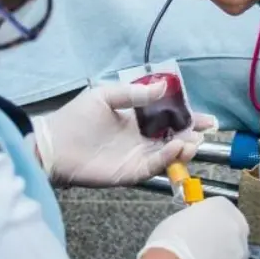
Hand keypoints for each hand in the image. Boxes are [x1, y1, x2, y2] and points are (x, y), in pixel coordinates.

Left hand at [33, 81, 216, 186]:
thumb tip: (163, 86)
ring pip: (168, 155)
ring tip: (192, 140)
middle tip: (204, 131)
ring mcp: (136, 157)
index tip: (206, 118)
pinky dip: (167, 158)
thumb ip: (134, 93)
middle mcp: (140, 140)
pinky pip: (154, 166)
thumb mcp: (105, 96)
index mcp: (136, 120)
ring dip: (183, 148)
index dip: (188, 118)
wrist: (53, 145)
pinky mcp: (131, 172)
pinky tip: (176, 148)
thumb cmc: (75, 118)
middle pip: (174, 138)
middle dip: (192, 135)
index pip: (169, 119)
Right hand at [138, 197, 249, 258]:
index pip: (222, 210)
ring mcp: (241, 256)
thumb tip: (195, 229)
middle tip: (201, 250)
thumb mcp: (180, 219)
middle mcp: (239, 229)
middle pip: (232, 234)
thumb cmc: (170, 239)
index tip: (199, 230)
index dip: (210, 222)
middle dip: (220, 242)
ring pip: (233, 258)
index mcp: (223, 207)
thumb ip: (196, 221)